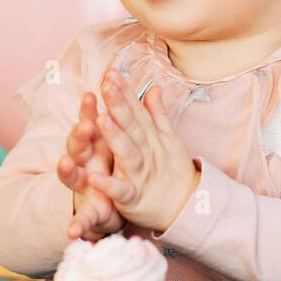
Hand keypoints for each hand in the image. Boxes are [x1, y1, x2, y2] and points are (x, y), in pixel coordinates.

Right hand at [56, 91, 125, 240]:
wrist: (109, 210)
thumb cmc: (110, 169)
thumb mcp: (114, 143)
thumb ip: (117, 116)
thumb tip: (121, 86)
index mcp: (96, 147)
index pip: (90, 123)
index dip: (88, 109)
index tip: (91, 93)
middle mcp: (85, 165)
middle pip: (77, 146)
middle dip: (79, 135)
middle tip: (85, 124)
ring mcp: (84, 189)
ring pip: (72, 177)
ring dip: (68, 170)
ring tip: (64, 163)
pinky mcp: (89, 215)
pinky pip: (83, 220)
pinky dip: (78, 224)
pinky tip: (72, 231)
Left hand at [86, 69, 200, 233]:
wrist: (187, 208)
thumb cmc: (171, 171)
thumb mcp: (167, 140)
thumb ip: (157, 114)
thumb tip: (154, 88)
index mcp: (150, 138)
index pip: (136, 111)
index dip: (125, 92)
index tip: (112, 73)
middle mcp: (146, 152)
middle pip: (132, 126)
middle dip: (120, 105)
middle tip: (107, 84)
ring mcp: (140, 174)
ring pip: (128, 153)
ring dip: (116, 137)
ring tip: (101, 119)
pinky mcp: (134, 198)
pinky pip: (121, 191)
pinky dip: (109, 185)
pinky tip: (93, 177)